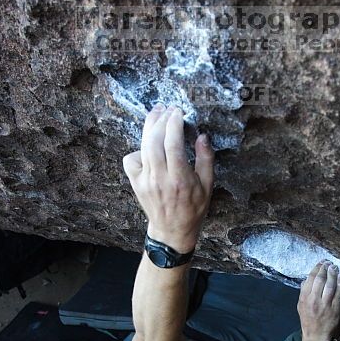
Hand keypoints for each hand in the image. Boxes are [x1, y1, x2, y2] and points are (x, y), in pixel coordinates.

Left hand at [123, 104, 214, 252]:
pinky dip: (138, 149)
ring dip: (149, 126)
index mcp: (180, 179)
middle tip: (169, 109)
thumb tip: (202, 136)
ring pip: (143, 146)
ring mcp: (145, 181)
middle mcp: (160, 178)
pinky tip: (148, 146)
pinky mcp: (136, 183)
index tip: (179, 112)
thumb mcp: (208, 186)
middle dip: (161, 119)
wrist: (171, 231)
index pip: (173, 143)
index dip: (174, 123)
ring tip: (157, 113)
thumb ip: (206, 160)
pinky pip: (131, 159)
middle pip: (155, 140)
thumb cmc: (193, 209)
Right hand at [297, 261, 339, 340]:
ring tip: (335, 267)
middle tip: (329, 263)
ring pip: (330, 285)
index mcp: (305, 298)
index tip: (321, 263)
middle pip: (320, 280)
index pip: (310, 279)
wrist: (316, 335)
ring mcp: (325, 304)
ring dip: (333, 274)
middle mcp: (314, 300)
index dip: (316, 268)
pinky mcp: (335, 308)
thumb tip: (305, 280)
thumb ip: (303, 292)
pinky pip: (339, 293)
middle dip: (325, 269)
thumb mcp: (300, 305)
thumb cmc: (308, 319)